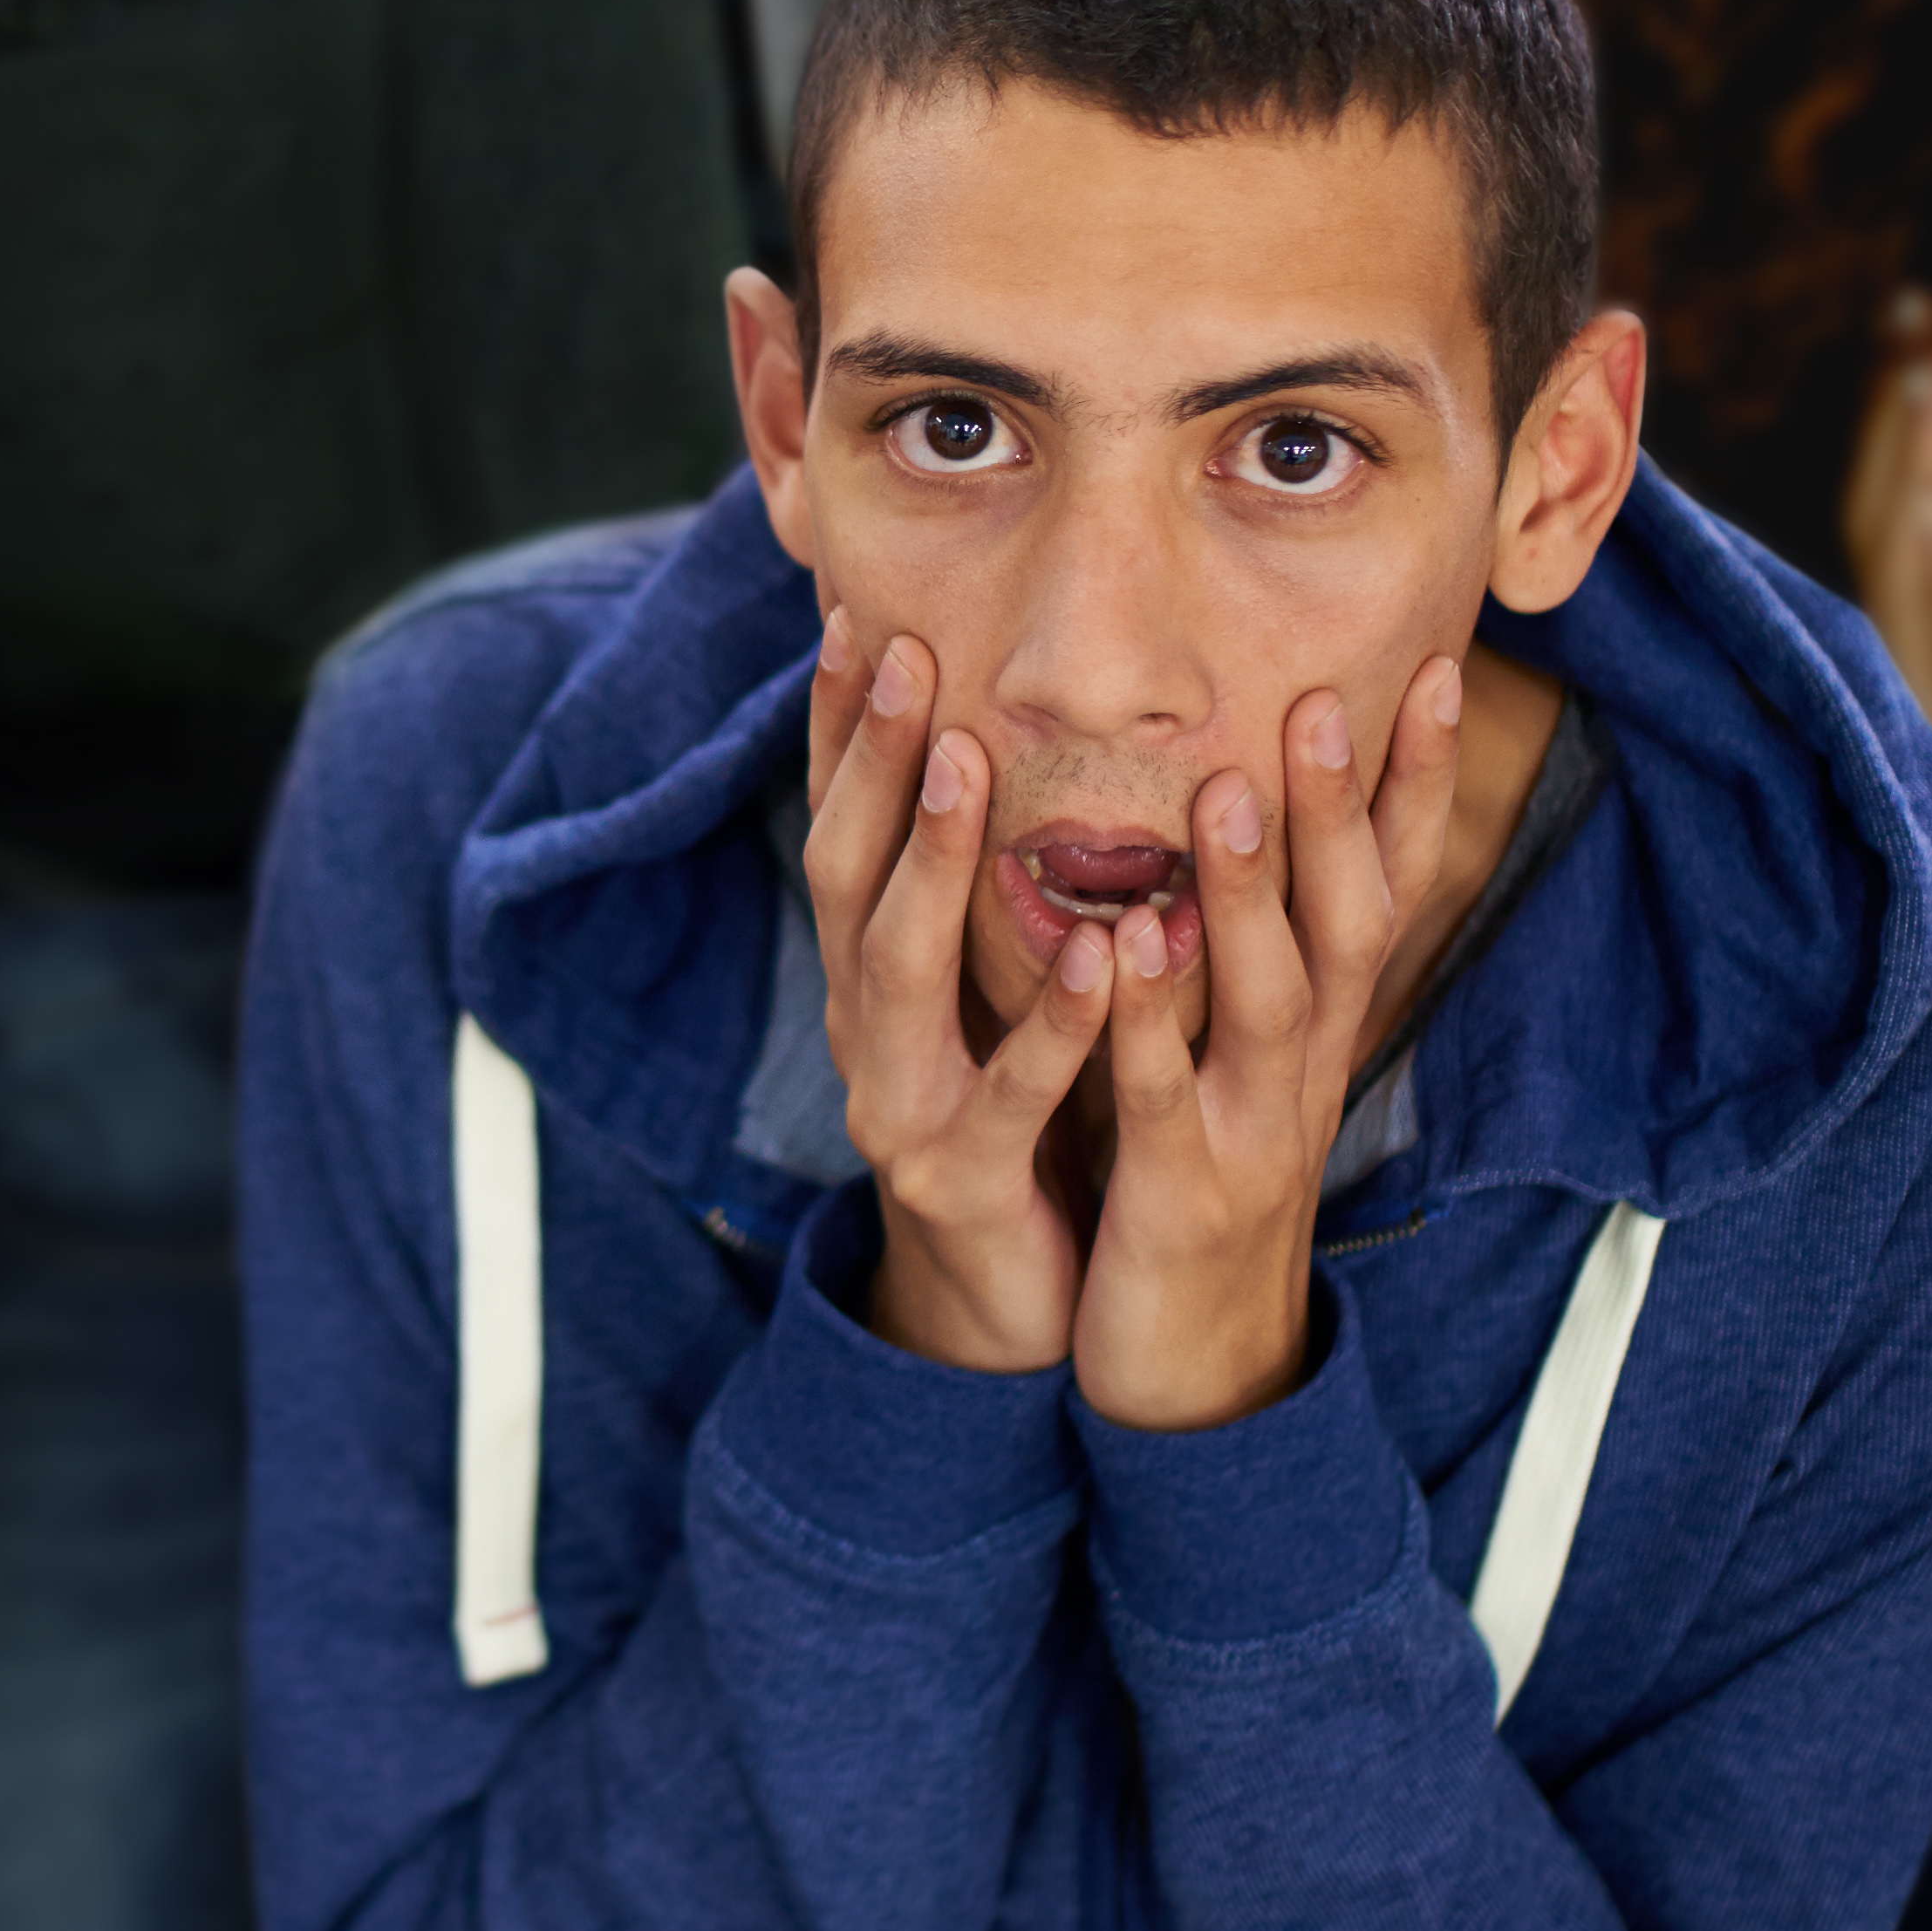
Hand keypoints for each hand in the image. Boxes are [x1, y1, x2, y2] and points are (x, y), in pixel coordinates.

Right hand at [805, 607, 1113, 1377]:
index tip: (852, 617)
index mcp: (872, 978)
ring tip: (963, 761)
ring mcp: (900, 1104)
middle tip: (898, 651)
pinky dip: (1048, 1020)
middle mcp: (863, 1027)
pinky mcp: (962, 1178)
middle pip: (846, 874)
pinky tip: (1094, 953)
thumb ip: (974, 899)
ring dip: (928, 858)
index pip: (842, 827)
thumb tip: (984, 749)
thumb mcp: (978, 1002)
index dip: (837, 728)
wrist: (1005, 1313)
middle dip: (866, 759)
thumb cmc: (1011, 1124)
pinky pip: (1009, 1093)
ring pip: (897, 969)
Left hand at [1070, 654, 1464, 1433]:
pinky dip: (1146, 1023)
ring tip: (1236, 794)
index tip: (1436, 666)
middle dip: (1346, 808)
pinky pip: (1164, 1101)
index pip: (1392, 882)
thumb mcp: (1252, 1051)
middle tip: (1335, 694)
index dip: (1417, 782)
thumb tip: (1268, 807)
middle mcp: (1311, 1065)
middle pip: (1352, 922)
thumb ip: (1263, 941)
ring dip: (1258, 898)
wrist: (1195, 1363)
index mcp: (1325, 1022)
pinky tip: (1120, 949)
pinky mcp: (1181, 1194)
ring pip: (1273, 1002)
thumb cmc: (1210, 1171)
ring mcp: (1254, 1130)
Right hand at [1847, 333, 1931, 835]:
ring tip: (1930, 379)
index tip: (1913, 341)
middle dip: (1903, 428)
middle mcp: (1907, 692)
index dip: (1895, 435)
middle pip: (1888, 536)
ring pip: (1910, 582)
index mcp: (1910, 670)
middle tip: (1919, 326)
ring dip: (1916, 473)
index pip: (1894, 530)